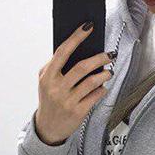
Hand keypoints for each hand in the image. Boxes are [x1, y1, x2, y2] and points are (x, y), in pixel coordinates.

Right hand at [34, 22, 114, 144]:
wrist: (48, 128)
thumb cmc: (49, 99)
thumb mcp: (45, 82)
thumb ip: (55, 66)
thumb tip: (75, 48)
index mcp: (47, 76)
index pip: (63, 52)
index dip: (76, 37)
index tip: (88, 27)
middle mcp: (57, 88)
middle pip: (82, 67)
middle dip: (99, 58)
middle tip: (109, 55)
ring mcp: (68, 101)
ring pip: (92, 82)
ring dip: (104, 74)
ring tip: (108, 72)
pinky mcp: (78, 112)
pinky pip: (96, 96)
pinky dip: (102, 89)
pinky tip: (102, 87)